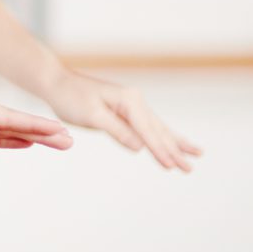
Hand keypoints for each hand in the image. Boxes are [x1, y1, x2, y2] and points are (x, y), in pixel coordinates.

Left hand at [0, 85, 73, 149]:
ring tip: (56, 143)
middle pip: (12, 123)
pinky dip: (7, 140)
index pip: (6, 118)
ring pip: (3, 130)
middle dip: (41, 132)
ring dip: (29, 137)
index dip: (34, 127)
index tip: (60, 132)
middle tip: (70, 142)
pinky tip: (22, 143)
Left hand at [41, 68, 202, 171]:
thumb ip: (117, 130)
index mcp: (129, 100)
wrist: (56, 82)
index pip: (148, 131)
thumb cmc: (70, 97)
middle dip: (174, 150)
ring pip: (158, 128)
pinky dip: (161, 136)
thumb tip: (140, 147)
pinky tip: (173, 143)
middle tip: (189, 169)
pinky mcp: (125, 111)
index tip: (173, 166)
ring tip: (196, 154)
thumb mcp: (91, 115)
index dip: (160, 150)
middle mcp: (135, 101)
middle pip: (158, 130)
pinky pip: (148, 127)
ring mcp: (132, 105)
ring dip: (175, 143)